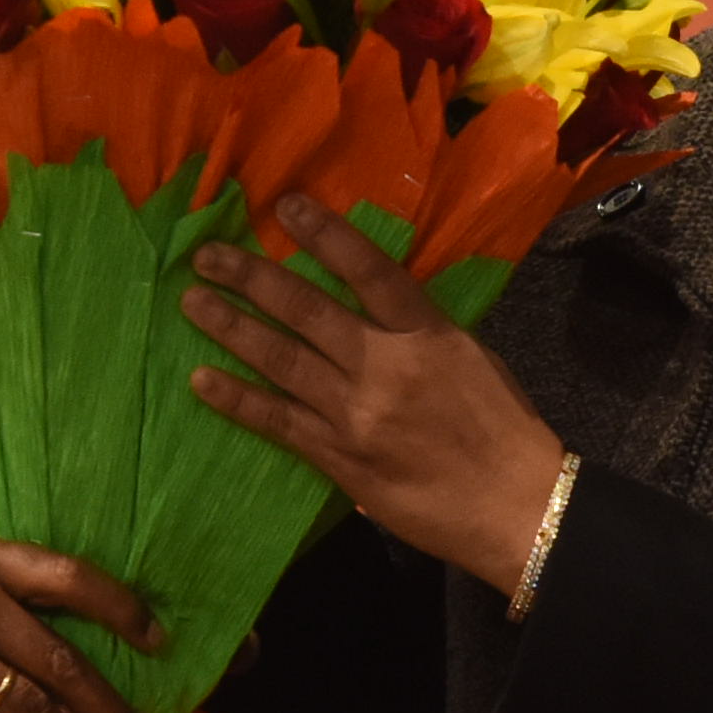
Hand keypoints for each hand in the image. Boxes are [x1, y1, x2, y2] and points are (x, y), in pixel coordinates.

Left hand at [179, 208, 566, 587]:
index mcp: (428, 334)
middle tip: (207, 256)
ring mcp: (358, 413)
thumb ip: (420, 332)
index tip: (286, 205)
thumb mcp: (473, 360)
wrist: (519, 507)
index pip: (369, 269)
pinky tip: (202, 380)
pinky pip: (279, 422)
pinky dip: (238, 399)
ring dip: (233, 328)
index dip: (325, 234)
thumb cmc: (503, 430)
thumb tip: (371, 309)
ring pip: (282, 360)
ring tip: (194, 302)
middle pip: (308, 310)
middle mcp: (386, 366)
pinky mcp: (340, 458)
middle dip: (253, 278)